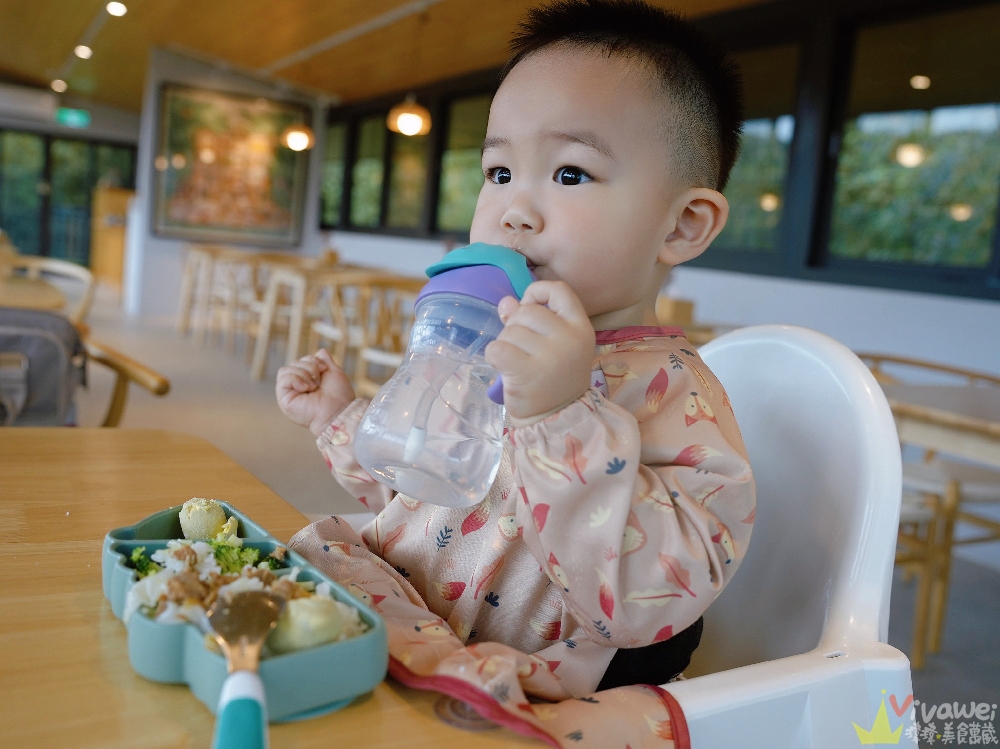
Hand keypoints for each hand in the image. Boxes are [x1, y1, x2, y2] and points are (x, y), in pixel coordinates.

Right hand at [276, 349, 355, 435]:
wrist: (338, 411)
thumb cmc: (339, 395)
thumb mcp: (333, 372)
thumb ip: (325, 361)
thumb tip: (320, 351)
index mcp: (307, 379)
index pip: (301, 360)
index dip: (313, 360)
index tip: (325, 369)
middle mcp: (297, 386)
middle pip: (293, 363)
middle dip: (309, 367)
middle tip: (319, 382)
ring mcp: (289, 393)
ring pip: (285, 369)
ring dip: (303, 374)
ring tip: (313, 387)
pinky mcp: (284, 399)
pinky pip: (282, 379)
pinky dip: (295, 379)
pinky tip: (306, 388)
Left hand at [485, 280, 594, 420]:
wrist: (556, 418)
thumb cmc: (552, 377)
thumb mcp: (552, 344)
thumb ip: (530, 318)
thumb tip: (506, 302)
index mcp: (580, 327)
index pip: (559, 289)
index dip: (536, 293)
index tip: (529, 308)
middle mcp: (570, 338)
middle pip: (527, 311)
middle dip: (515, 326)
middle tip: (521, 349)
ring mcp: (551, 356)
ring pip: (510, 331)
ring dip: (505, 344)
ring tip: (516, 362)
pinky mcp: (528, 372)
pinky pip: (497, 348)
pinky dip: (494, 356)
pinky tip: (504, 368)